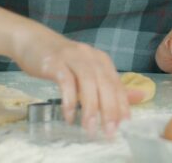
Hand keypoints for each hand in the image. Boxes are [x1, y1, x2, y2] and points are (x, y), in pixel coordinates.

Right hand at [13, 28, 129, 137]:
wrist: (32, 41)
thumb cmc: (62, 60)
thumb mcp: (87, 71)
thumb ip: (108, 85)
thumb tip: (139, 97)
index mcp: (101, 60)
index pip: (116, 84)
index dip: (122, 104)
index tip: (125, 125)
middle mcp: (90, 56)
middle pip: (105, 84)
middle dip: (109, 109)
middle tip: (110, 130)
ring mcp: (73, 57)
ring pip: (88, 83)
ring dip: (91, 107)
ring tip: (90, 127)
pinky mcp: (55, 62)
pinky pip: (66, 82)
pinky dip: (69, 100)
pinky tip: (70, 116)